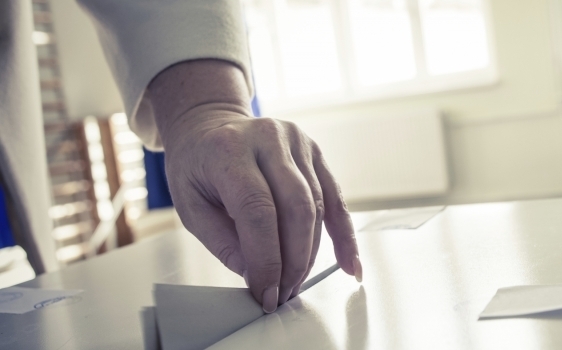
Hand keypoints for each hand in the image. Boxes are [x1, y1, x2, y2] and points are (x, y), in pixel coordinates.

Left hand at [148, 60, 361, 312]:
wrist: (209, 126)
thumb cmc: (196, 166)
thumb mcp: (190, 206)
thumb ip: (222, 242)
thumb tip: (258, 275)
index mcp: (229, 150)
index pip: (258, 209)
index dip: (266, 257)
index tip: (266, 292)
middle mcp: (268, 138)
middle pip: (296, 207)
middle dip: (294, 261)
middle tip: (283, 294)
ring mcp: (297, 142)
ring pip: (316, 207)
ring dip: (310, 254)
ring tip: (295, 284)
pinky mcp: (315, 152)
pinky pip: (335, 199)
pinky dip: (344, 235)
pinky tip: (348, 263)